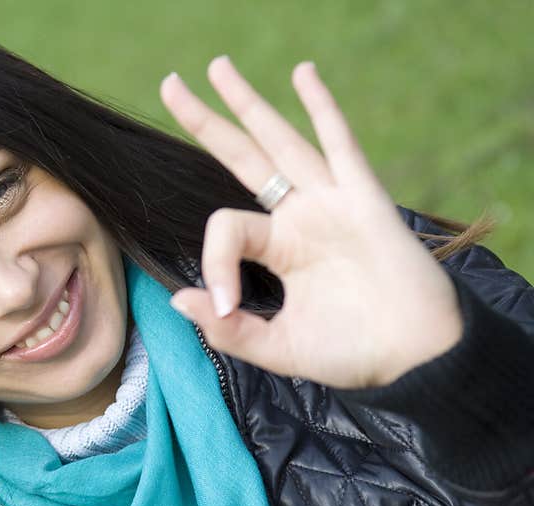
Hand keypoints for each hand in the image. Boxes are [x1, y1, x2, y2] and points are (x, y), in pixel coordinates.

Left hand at [161, 56, 462, 389]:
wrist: (414, 358)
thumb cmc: (351, 353)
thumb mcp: (279, 348)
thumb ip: (229, 330)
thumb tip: (179, 300)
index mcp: (279, 248)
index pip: (226, 228)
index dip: (214, 261)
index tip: (225, 303)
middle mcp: (300, 217)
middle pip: (243, 157)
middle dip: (207, 122)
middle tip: (170, 86)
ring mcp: (330, 203)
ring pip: (282, 141)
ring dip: (250, 103)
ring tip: (217, 67)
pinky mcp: (364, 199)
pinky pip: (340, 145)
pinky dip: (322, 109)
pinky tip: (302, 75)